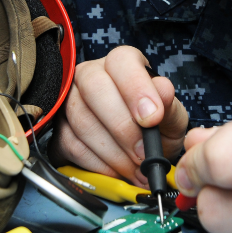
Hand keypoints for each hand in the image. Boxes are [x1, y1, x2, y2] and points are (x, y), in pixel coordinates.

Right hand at [51, 46, 188, 186]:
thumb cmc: (155, 128)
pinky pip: (72, 144)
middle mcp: (91, 75)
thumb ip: (170, 105)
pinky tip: (117, 171)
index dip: (136, 88)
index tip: (152, 118)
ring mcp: (70, 100)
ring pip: (81, 119)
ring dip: (112, 151)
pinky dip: (99, 163)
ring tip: (135, 168)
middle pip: (94, 87)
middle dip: (122, 126)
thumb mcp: (171, 118)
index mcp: (122, 64)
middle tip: (143, 153)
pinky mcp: (60, 129)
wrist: (139, 153)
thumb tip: (163, 90)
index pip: (121, 61)